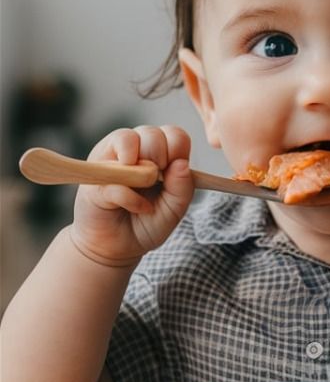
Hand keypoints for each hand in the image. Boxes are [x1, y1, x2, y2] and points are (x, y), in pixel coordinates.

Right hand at [71, 125, 193, 266]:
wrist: (116, 248)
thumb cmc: (145, 224)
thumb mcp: (173, 210)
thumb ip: (182, 188)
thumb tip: (182, 164)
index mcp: (157, 154)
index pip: (174, 134)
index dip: (177, 150)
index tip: (174, 173)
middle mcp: (133, 151)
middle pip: (152, 133)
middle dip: (161, 157)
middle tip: (156, 182)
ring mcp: (110, 160)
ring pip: (128, 139)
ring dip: (142, 169)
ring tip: (142, 188)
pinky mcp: (94, 178)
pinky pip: (116, 178)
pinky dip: (130, 197)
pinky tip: (134, 207)